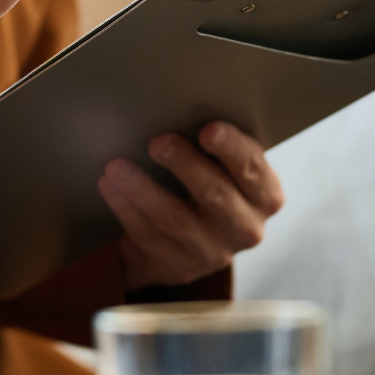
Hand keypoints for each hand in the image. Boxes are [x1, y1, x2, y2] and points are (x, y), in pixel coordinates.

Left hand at [98, 121, 285, 291]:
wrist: (194, 242)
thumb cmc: (210, 184)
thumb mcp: (226, 170)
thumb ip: (217, 147)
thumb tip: (178, 107)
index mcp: (265, 195)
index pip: (253, 169)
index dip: (231, 148)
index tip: (208, 130)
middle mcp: (247, 228)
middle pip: (214, 194)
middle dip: (183, 164)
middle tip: (157, 142)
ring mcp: (213, 253)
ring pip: (174, 218)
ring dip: (142, 189)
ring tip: (116, 166)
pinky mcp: (180, 267)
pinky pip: (148, 235)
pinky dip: (125, 208)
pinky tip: (109, 186)